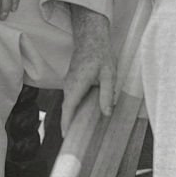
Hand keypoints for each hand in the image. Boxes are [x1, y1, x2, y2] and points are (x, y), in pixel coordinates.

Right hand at [62, 6, 115, 135]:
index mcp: (76, 85)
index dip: (67, 125)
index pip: (68, 109)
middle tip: (74, 142)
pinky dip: (73, 108)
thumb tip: (106, 113)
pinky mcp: (72, 79)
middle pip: (66, 109)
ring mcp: (69, 81)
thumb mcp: (108, 74)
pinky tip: (83, 114)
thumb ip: (107, 94)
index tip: (67, 139)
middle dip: (68, 125)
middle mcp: (69, 85)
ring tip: (78, 132)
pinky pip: (71, 97)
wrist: (91, 35)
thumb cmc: (100, 53)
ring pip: (68, 103)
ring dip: (71, 116)